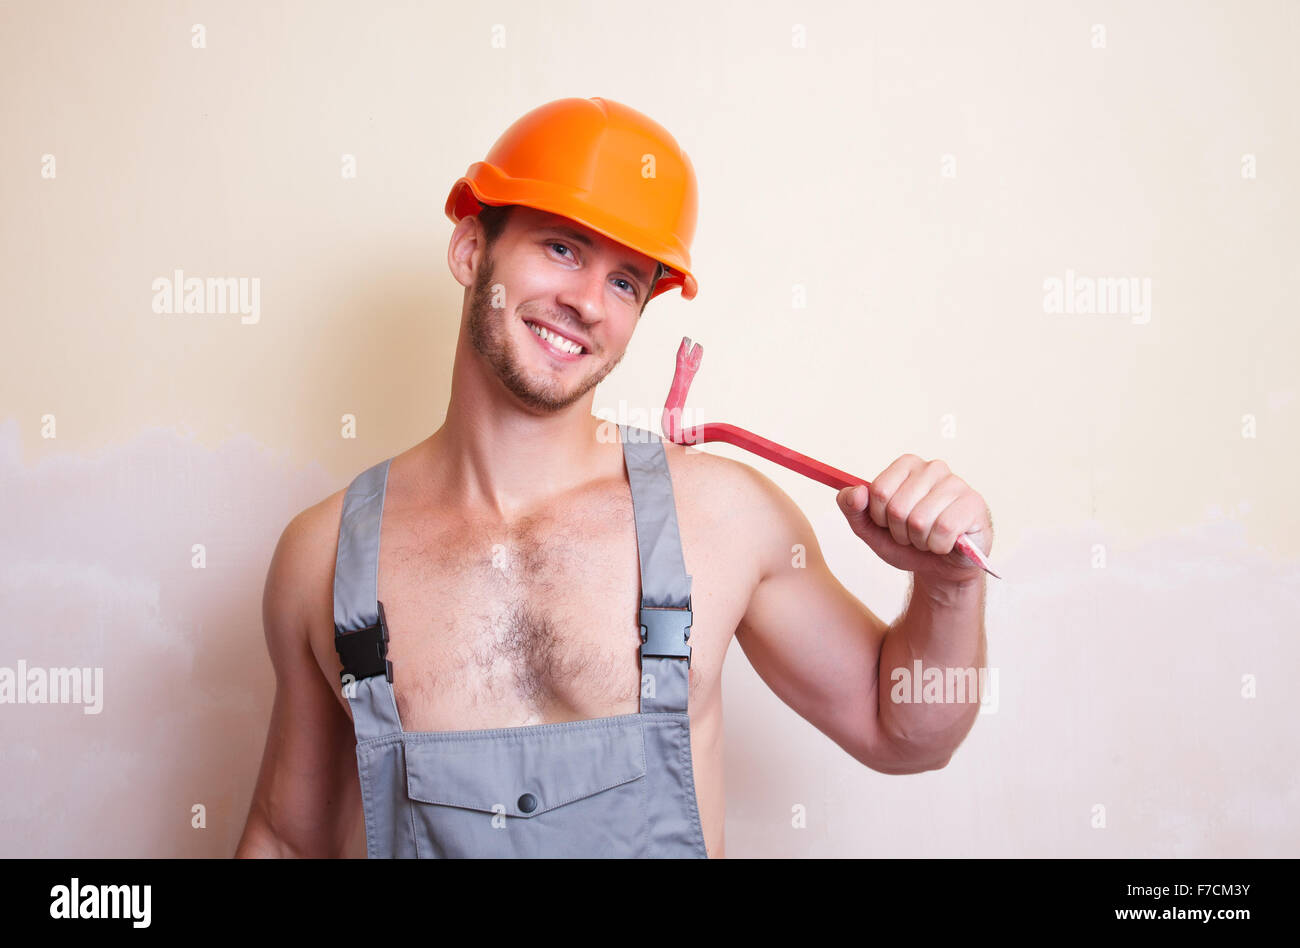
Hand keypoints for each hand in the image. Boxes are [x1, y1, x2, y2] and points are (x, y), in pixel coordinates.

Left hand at [836, 455, 992, 586]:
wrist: (940, 567)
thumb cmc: (907, 543)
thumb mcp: (870, 529)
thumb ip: (852, 508)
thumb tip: (857, 492)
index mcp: (906, 465)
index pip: (878, 491)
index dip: (879, 517)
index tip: (889, 522)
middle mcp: (933, 468)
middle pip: (898, 508)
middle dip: (900, 532)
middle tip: (912, 534)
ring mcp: (956, 484)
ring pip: (920, 521)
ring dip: (920, 541)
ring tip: (928, 538)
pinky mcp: (973, 504)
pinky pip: (944, 530)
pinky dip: (939, 546)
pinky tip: (946, 543)